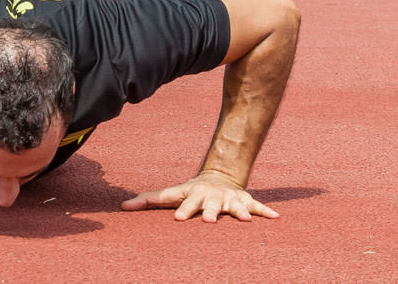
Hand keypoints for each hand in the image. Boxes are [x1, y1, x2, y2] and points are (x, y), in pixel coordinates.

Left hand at [120, 172, 278, 221]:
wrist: (219, 178)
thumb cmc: (189, 192)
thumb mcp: (171, 194)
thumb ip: (147, 200)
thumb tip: (120, 206)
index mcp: (192, 196)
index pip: (185, 203)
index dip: (182, 210)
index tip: (178, 219)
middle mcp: (211, 197)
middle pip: (209, 205)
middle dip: (209, 212)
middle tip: (209, 220)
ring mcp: (229, 199)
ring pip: (234, 206)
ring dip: (239, 212)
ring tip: (245, 219)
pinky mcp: (245, 201)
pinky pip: (258, 206)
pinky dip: (266, 212)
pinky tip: (276, 218)